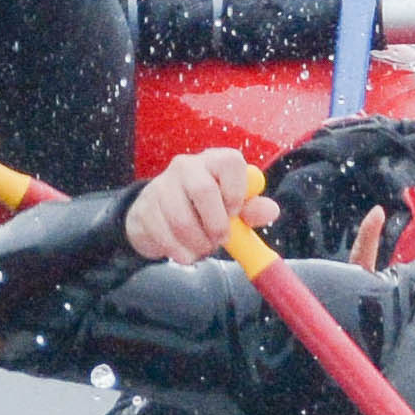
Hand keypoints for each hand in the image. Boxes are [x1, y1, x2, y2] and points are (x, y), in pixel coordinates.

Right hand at [119, 146, 264, 266]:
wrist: (160, 216)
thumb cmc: (205, 209)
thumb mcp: (233, 208)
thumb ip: (253, 210)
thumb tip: (270, 211)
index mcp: (214, 161)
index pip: (230, 163)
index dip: (237, 192)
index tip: (236, 214)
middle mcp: (186, 166)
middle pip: (203, 190)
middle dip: (216, 223)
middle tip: (221, 240)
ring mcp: (162, 185)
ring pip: (181, 219)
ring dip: (198, 243)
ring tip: (204, 248)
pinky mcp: (144, 208)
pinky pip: (164, 235)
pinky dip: (180, 252)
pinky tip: (186, 253)